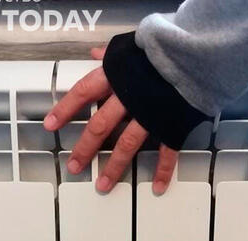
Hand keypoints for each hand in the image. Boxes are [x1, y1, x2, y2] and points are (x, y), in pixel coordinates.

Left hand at [43, 46, 177, 194]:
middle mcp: (128, 98)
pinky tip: (156, 187)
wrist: (197, 52)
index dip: (64, 110)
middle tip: (74, 167)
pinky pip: (166, 151)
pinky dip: (162, 170)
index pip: (82, 93)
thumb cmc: (163, 47)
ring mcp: (150, 114)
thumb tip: (96, 53)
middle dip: (85, 149)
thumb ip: (112, 54)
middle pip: (99, 127)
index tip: (50, 126)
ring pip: (126, 145)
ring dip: (113, 167)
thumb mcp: (131, 46)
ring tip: (103, 185)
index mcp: (115, 77)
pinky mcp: (172, 124)